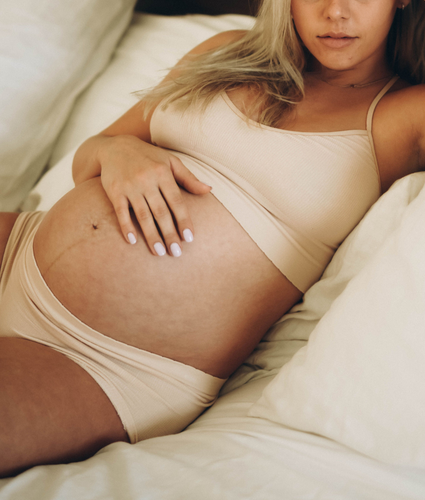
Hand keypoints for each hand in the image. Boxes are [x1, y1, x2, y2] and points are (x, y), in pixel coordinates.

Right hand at [98, 134, 211, 255]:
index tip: (189, 238)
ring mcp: (130, 186)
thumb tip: (209, 190)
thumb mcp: (170, 162)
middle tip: (176, 253)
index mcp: (163, 173)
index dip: (184, 220)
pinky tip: (132, 241)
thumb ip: (188, 178)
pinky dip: (127, 227)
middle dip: (169, 234)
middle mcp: (147, 180)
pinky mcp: (114, 191)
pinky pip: (121, 212)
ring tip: (158, 252)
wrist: (114, 147)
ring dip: (151, 235)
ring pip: (143, 215)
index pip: (176, 201)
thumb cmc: (148, 157)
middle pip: (161, 212)